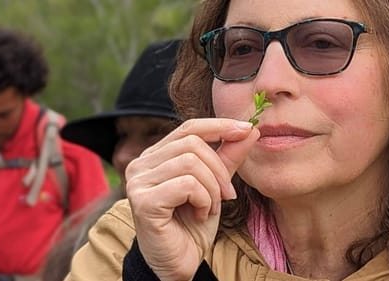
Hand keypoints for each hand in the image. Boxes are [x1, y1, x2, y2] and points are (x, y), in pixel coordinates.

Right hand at [125, 118, 258, 280]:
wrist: (180, 262)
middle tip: (227, 195)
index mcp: (155, 156)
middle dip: (219, 170)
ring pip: (190, 163)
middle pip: (192, 144)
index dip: (219, 126)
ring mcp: (138, 182)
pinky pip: (187, 185)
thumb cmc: (193, 224)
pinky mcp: (143, 201)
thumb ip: (228, 157)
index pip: (188, 128)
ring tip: (210, 208)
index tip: (247, 129)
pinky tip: (200, 215)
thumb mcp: (215, 185)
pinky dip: (203, 200)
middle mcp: (140, 164)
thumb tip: (250, 129)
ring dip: (212, 189)